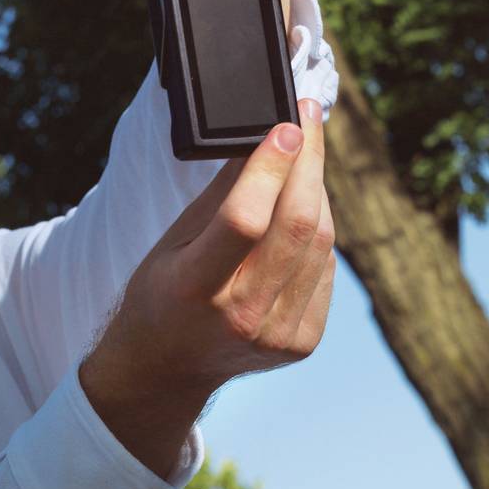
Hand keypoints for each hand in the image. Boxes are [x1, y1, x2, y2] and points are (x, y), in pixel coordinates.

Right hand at [97, 99, 334, 403]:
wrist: (167, 369)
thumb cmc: (163, 296)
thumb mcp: (172, 242)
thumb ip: (221, 195)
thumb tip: (264, 136)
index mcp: (196, 290)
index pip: (245, 219)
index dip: (272, 166)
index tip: (286, 125)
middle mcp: (242, 317)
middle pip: (297, 225)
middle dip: (309, 162)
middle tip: (308, 119)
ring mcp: (277, 335)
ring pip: (321, 242)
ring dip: (316, 193)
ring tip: (301, 164)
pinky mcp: (303, 342)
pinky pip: (325, 269)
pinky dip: (317, 234)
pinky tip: (299, 219)